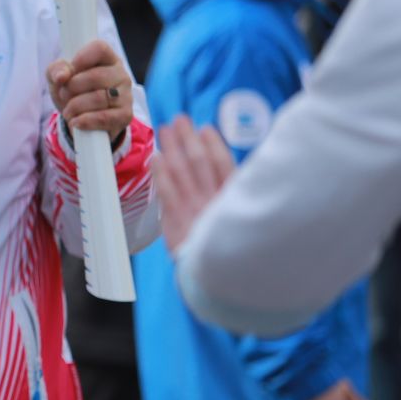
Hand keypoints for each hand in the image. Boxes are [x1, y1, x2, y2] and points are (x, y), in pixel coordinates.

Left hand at [46, 39, 132, 139]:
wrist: (80, 119)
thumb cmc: (72, 91)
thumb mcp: (58, 77)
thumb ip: (56, 70)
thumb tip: (62, 76)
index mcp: (106, 58)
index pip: (99, 49)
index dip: (80, 59)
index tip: (68, 72)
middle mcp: (120, 74)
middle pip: (96, 76)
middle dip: (72, 88)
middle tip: (64, 95)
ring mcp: (125, 95)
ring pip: (98, 98)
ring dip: (75, 107)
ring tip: (68, 111)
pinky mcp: (125, 115)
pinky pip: (104, 117)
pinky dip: (85, 121)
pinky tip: (76, 122)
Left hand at [155, 115, 237, 251]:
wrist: (219, 280)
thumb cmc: (232, 251)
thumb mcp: (244, 222)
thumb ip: (234, 197)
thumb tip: (226, 175)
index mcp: (234, 199)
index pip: (224, 164)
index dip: (214, 144)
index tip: (205, 128)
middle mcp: (215, 201)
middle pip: (200, 162)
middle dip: (189, 138)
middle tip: (180, 119)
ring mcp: (195, 209)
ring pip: (182, 171)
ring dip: (173, 147)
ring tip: (166, 130)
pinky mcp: (177, 221)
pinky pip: (168, 191)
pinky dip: (161, 172)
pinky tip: (156, 157)